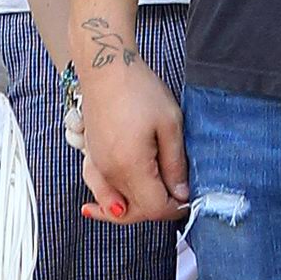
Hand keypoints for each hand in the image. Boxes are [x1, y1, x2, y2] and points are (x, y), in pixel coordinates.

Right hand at [79, 58, 188, 223]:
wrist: (105, 68)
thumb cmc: (139, 90)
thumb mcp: (170, 125)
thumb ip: (175, 164)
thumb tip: (180, 193)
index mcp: (131, 166)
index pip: (154, 208)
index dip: (175, 209)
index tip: (189, 199)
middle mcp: (109, 172)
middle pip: (133, 211)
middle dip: (158, 210)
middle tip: (178, 200)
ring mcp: (96, 166)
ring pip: (115, 205)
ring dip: (137, 208)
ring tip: (157, 204)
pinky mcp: (91, 158)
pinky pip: (100, 190)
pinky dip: (110, 201)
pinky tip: (118, 204)